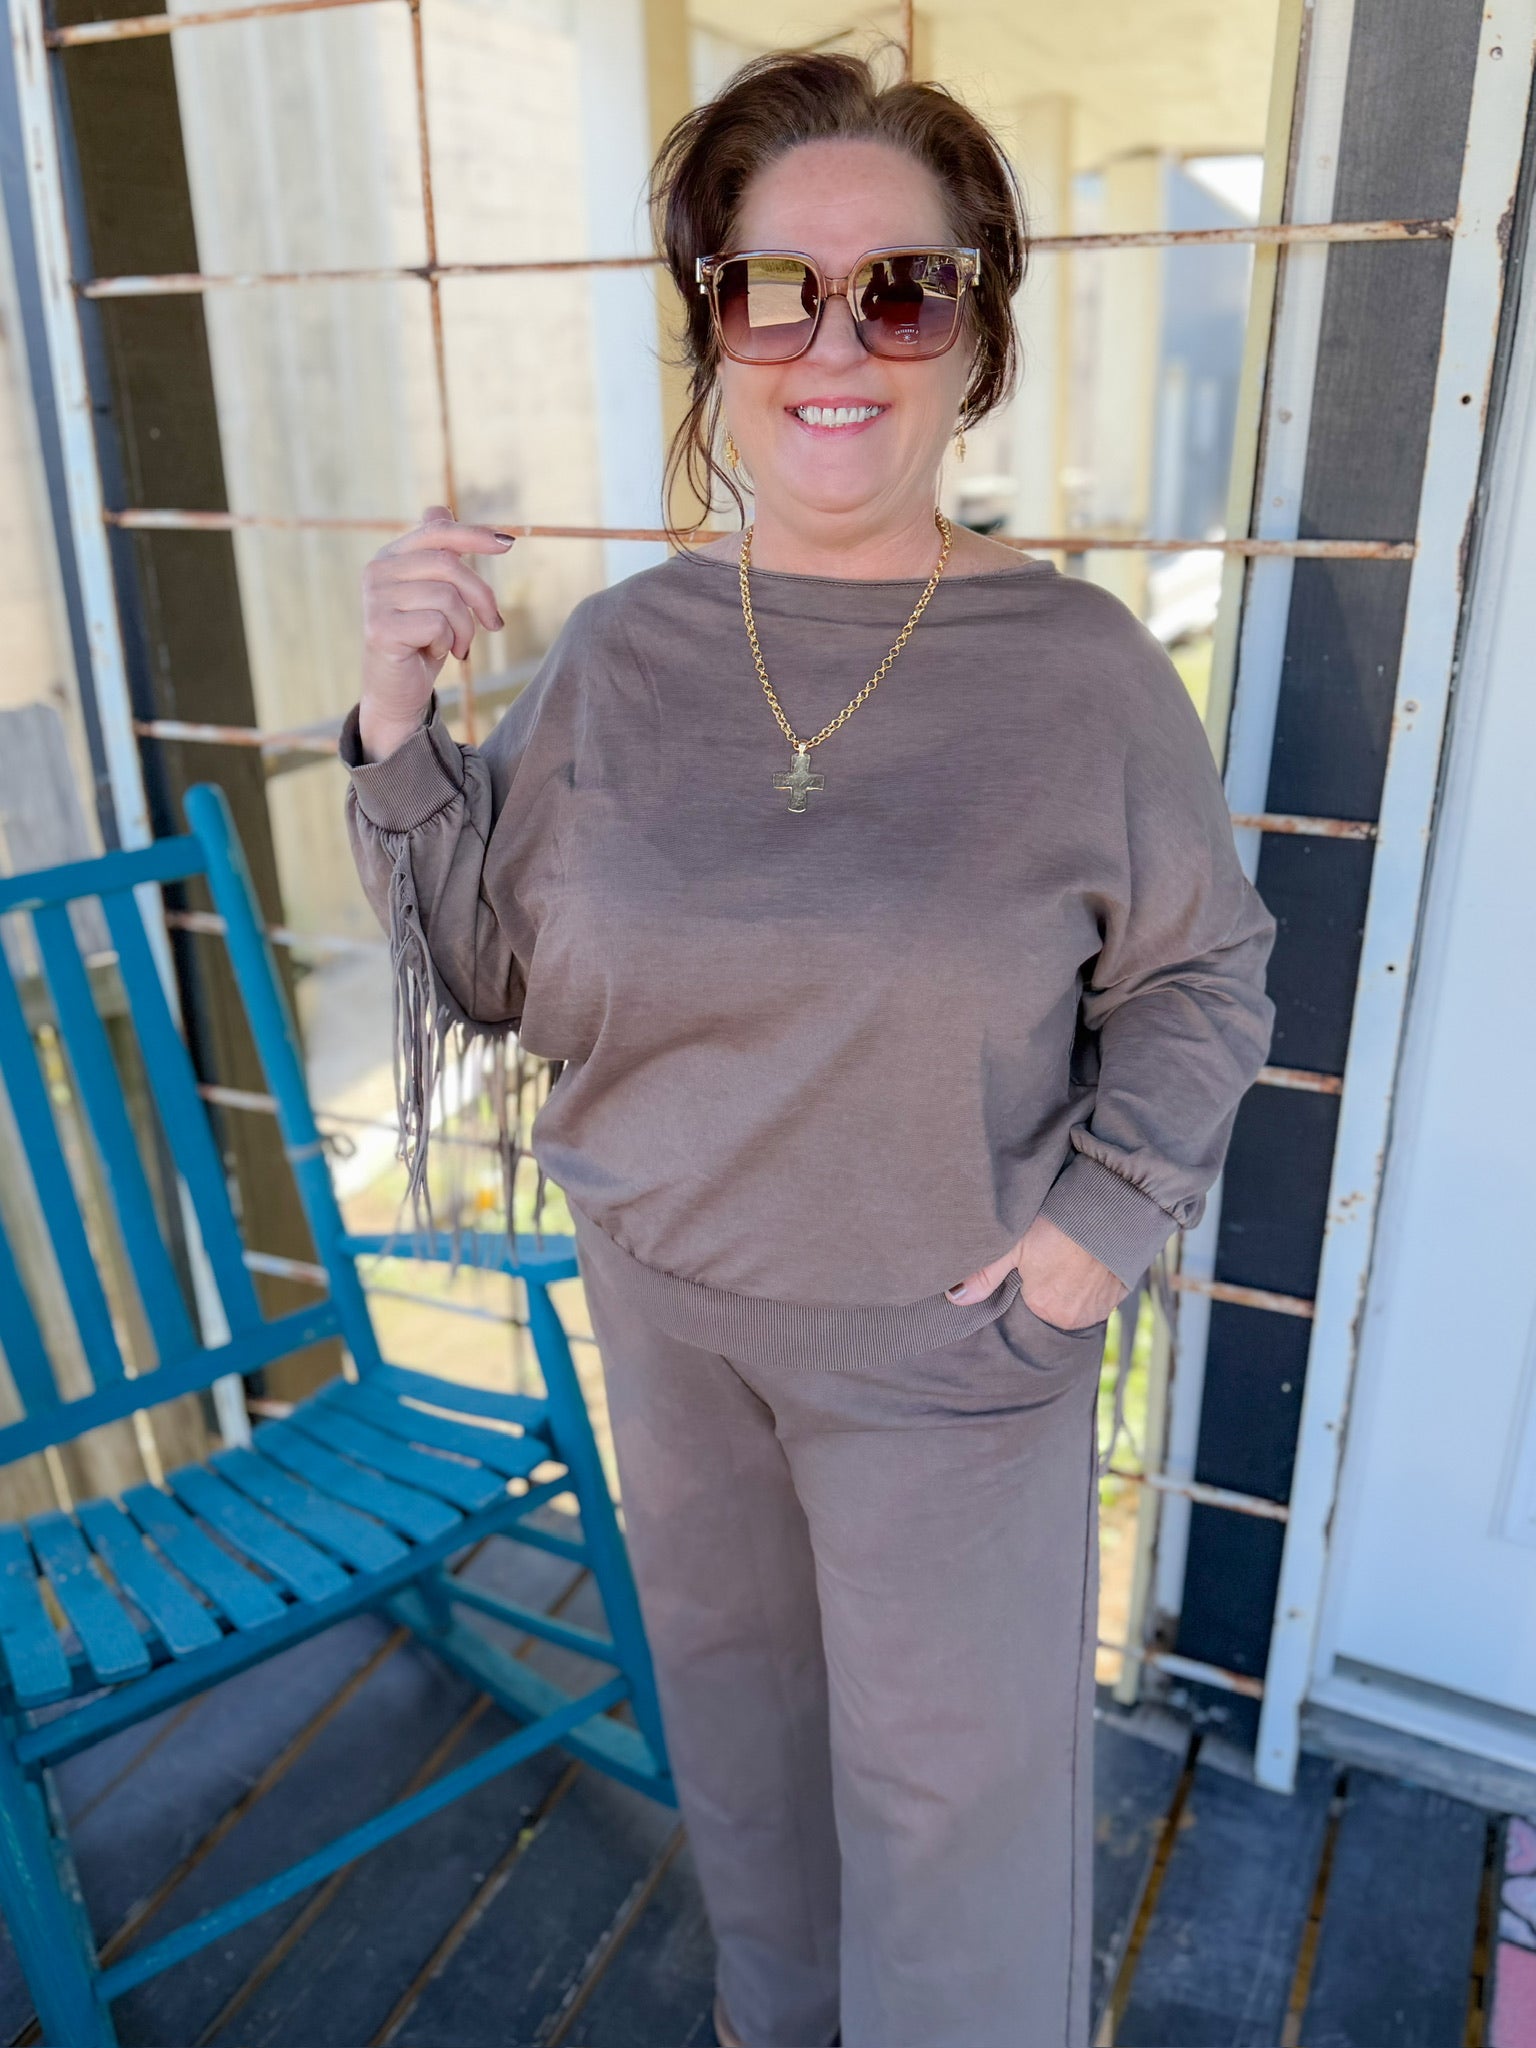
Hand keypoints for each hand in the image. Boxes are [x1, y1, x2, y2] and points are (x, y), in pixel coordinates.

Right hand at [359, 505, 513, 760]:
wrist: (397, 692)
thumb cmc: (421, 641)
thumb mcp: (434, 594)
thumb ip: (436, 554)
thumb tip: (440, 509)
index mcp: (390, 557)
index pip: (437, 533)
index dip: (474, 535)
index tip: (508, 545)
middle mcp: (377, 572)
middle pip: (448, 565)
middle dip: (481, 596)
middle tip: (494, 623)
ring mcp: (375, 600)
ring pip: (447, 597)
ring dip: (465, 627)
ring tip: (458, 645)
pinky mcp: (381, 628)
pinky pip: (437, 623)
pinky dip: (448, 641)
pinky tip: (437, 652)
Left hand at [945, 1214, 1126, 1329]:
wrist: (1116, 1207)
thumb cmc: (1062, 1223)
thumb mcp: (1016, 1243)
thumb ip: (985, 1274)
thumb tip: (955, 1298)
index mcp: (1046, 1308)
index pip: (1026, 1301)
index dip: (1025, 1279)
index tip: (1030, 1259)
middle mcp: (1074, 1317)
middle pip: (1051, 1303)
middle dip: (1048, 1283)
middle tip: (1051, 1252)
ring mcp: (1100, 1309)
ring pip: (1075, 1301)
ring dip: (1071, 1284)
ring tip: (1070, 1254)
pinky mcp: (1119, 1296)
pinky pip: (1098, 1296)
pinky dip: (1092, 1283)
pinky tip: (1088, 1259)